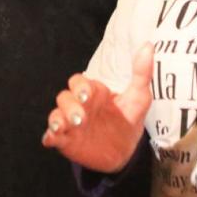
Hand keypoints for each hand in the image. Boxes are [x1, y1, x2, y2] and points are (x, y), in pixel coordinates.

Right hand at [41, 43, 153, 173]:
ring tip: (66, 127)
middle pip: (64, 97)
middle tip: (80, 117)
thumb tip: (148, 46)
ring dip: (58, 119)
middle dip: (69, 105)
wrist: (125, 151)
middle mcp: (79, 105)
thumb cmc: (128, 118)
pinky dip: (49, 136)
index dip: (80, 86)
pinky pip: (51, 136)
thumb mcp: (139, 97)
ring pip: (56, 114)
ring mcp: (70, 123)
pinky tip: (50, 139)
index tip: (87, 95)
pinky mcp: (66, 140)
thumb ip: (142, 73)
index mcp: (94, 93)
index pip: (80, 82)